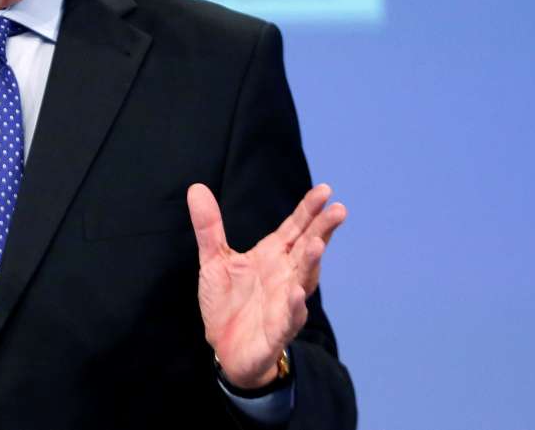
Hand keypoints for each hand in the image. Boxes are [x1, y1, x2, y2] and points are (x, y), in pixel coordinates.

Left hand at [187, 182, 345, 389]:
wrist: (225, 347)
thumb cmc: (227, 301)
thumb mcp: (214, 260)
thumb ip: (209, 227)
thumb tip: (196, 188)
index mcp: (273, 256)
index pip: (295, 228)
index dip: (309, 210)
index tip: (324, 189)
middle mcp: (286, 275)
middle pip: (308, 248)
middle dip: (323, 229)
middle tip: (338, 209)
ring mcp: (286, 302)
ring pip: (304, 280)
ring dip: (312, 263)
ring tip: (318, 244)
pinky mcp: (278, 329)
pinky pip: (290, 317)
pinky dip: (295, 305)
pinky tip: (298, 293)